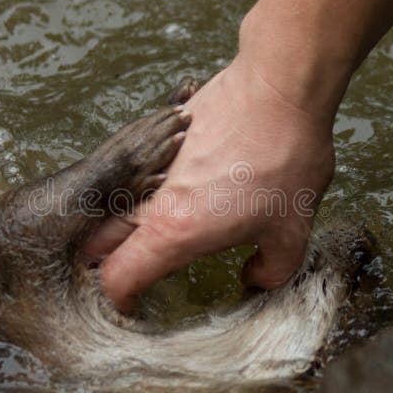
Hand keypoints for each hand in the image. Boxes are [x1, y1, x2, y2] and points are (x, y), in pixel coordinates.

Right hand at [84, 55, 337, 311]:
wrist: (278, 86)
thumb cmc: (284, 159)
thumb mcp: (292, 231)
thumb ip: (271, 270)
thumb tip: (254, 279)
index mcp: (173, 231)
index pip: (117, 278)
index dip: (120, 300)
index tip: (134, 306)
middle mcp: (150, 199)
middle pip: (100, 241)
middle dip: (107, 263)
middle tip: (137, 272)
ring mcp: (150, 164)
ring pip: (115, 205)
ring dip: (123, 225)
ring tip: (155, 232)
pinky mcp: (160, 135)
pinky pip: (137, 172)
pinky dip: (143, 188)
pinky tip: (179, 187)